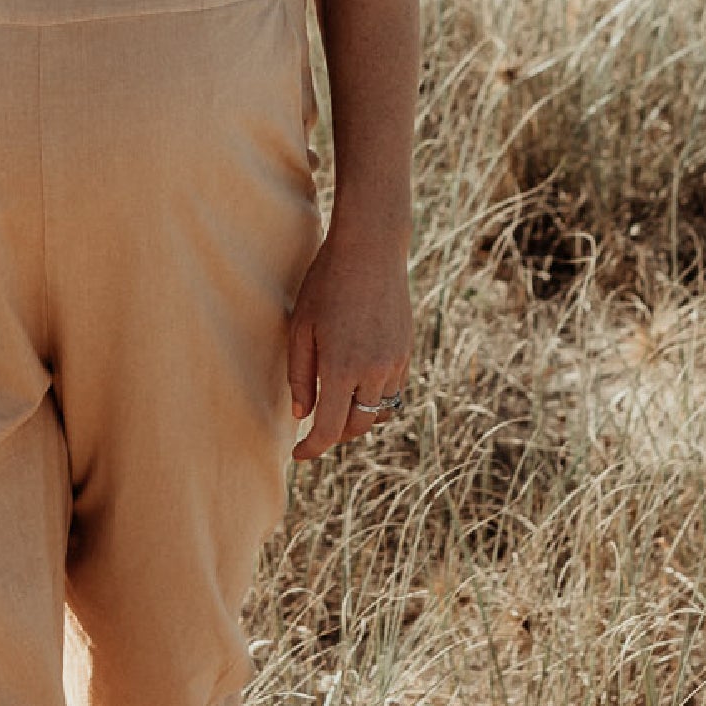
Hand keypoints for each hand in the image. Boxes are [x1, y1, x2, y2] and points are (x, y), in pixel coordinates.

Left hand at [287, 226, 410, 460]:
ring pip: (378, 411)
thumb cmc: (326, 285)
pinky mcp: (406, 352)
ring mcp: (395, 362)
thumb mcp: (301, 329)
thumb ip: (301, 376)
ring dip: (356, 417)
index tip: (299, 454)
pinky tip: (357, 384)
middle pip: (356, 426)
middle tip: (314, 430)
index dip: (312, 448)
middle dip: (335, 435)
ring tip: (336, 408)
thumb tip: (302, 414)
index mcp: (341, 368)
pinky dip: (374, 397)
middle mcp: (373, 371)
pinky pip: (392, 390)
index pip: (329, 428)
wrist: (371, 251)